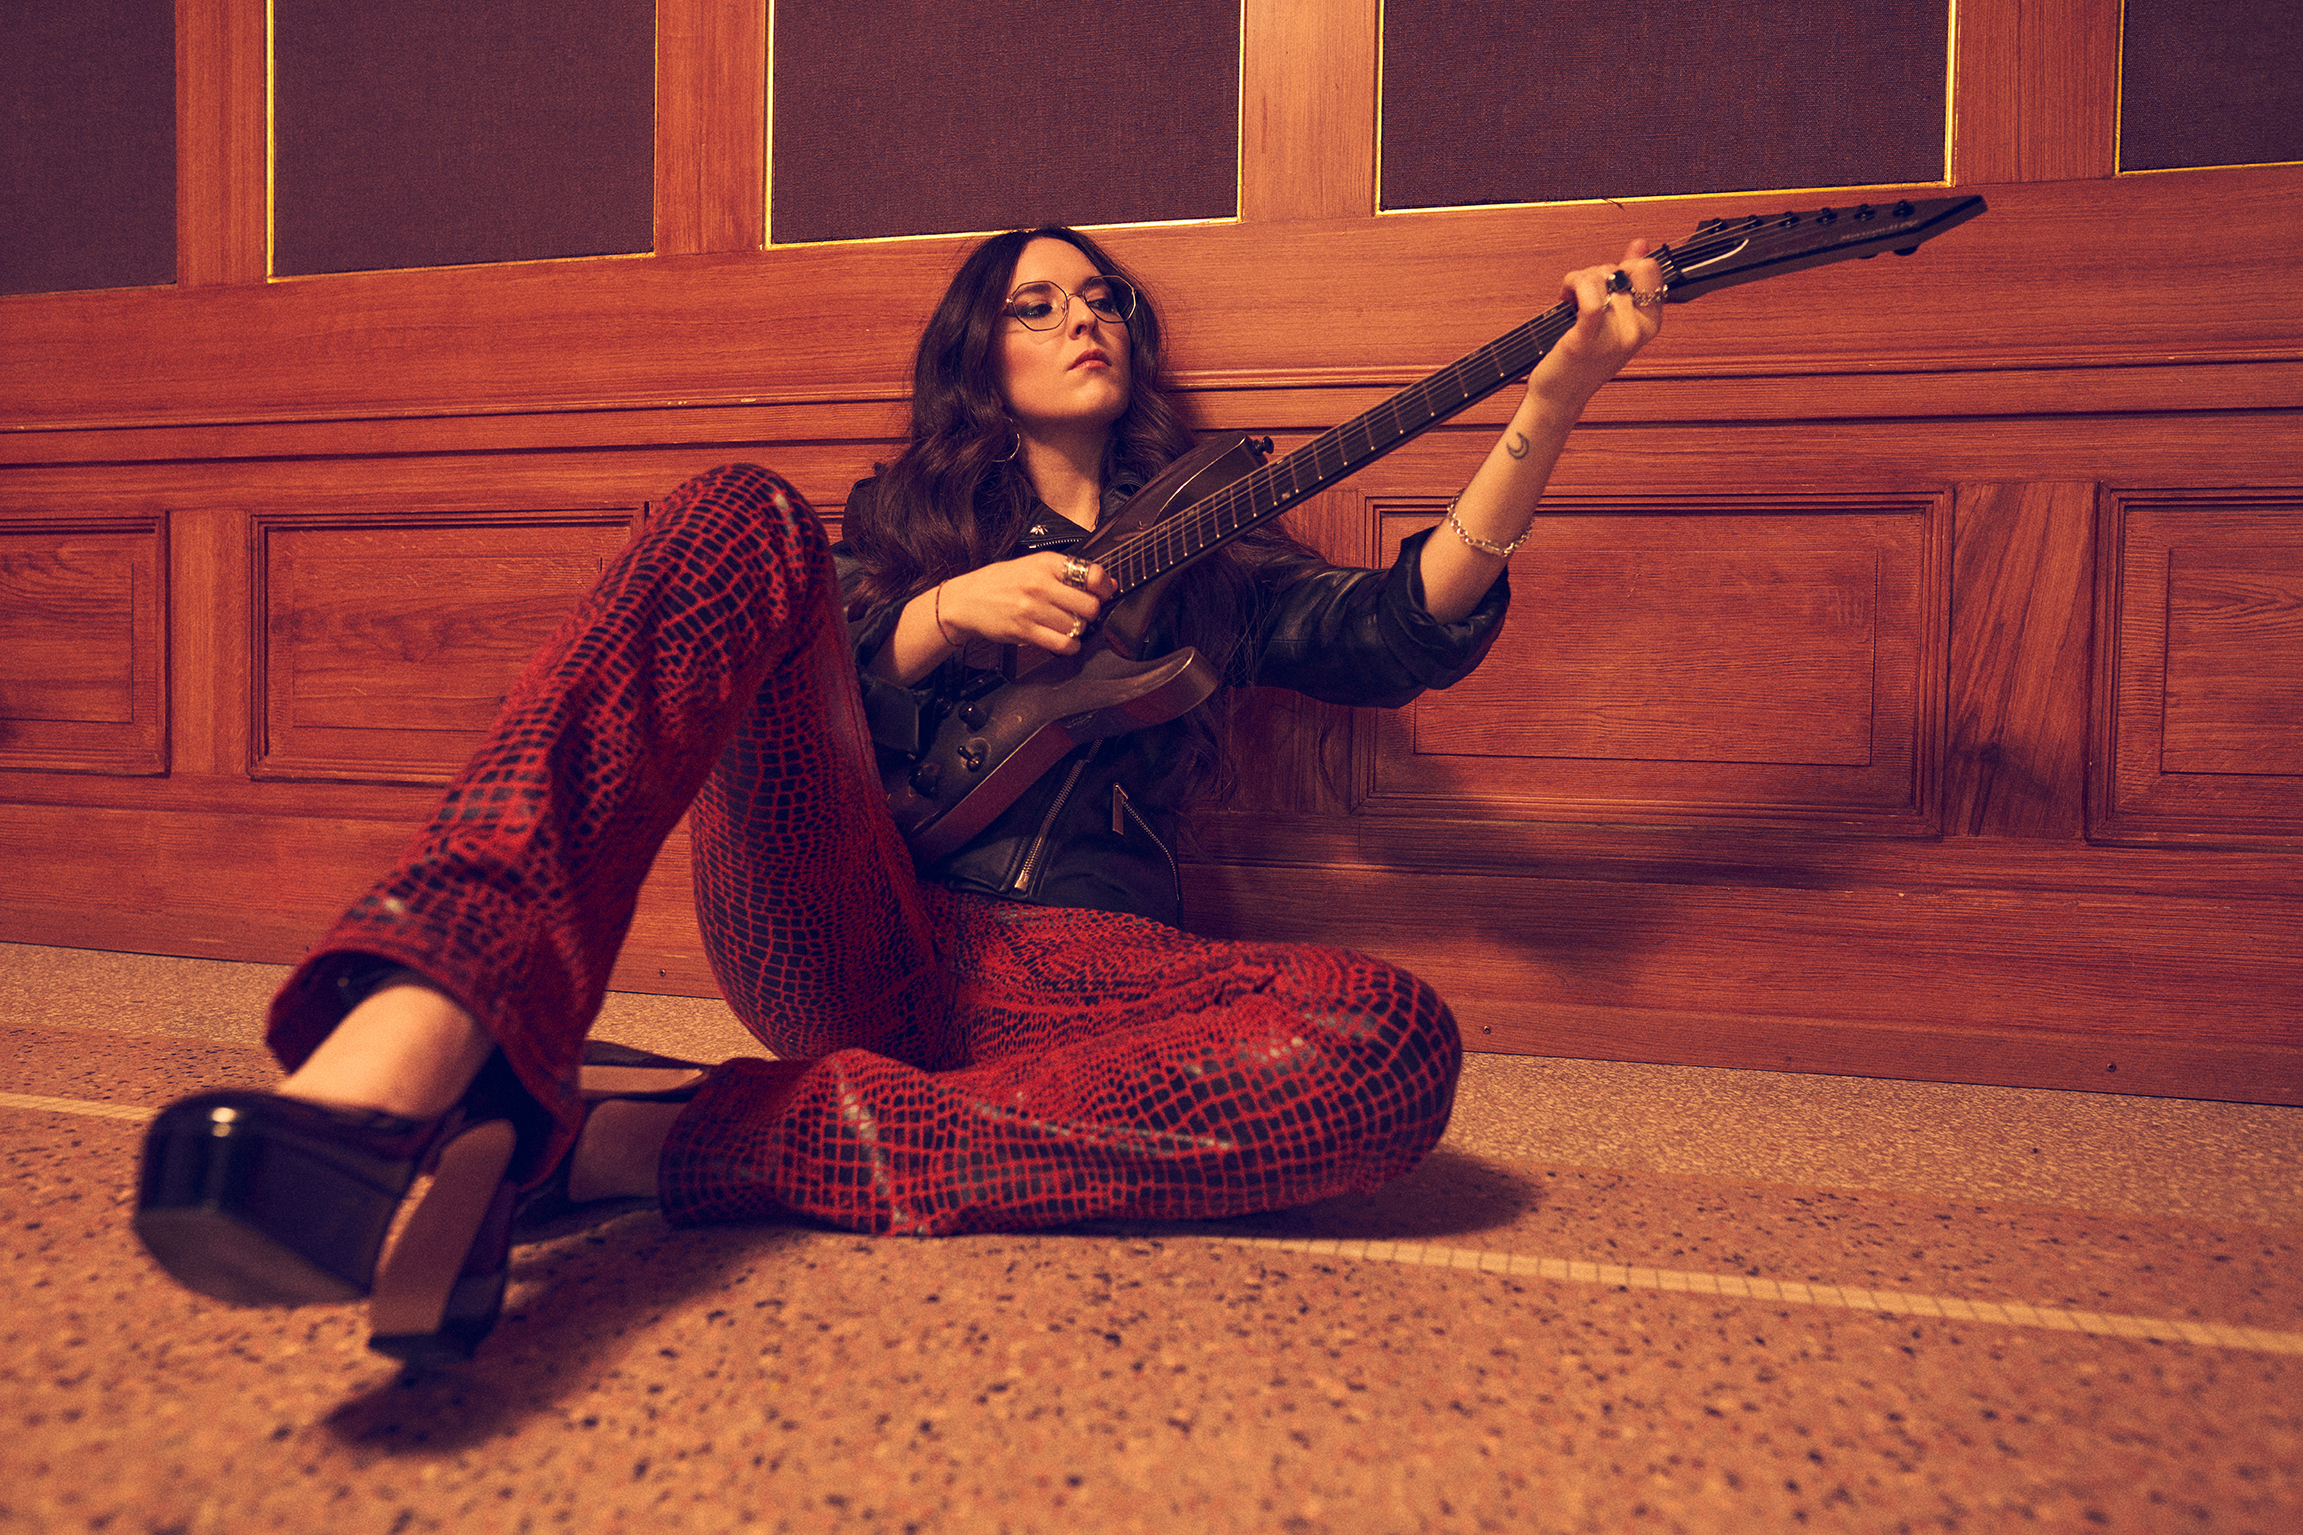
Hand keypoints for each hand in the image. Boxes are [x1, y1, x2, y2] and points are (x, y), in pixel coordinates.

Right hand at [936, 550, 1116, 653]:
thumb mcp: (1032, 565)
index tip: (1103, 593)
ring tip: (1065, 625)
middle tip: (1081, 613)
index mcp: (1046, 563)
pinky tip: (1062, 640)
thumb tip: (1107, 583)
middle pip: (1090, 606)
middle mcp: (1040, 584)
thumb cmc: (1000, 583)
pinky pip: (1062, 644)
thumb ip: (1067, 573)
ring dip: (1077, 630)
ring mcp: (1032, 609)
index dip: (1104, 587)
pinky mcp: (1024, 631)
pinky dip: (1069, 646)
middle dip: (1090, 613)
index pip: (1092, 575)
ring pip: (1077, 627)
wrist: (965, 600)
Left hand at [1527, 237, 1665, 413]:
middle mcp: (1636, 331)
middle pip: (1619, 270)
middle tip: (1582, 294)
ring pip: (1600, 277)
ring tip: (1570, 300)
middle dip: (1596, 274)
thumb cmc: (1584, 360)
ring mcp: (1613, 337)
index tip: (1608, 282)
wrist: (1560, 396)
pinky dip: (1573, 286)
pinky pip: (1589, 297)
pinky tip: (1565, 298)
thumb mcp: (1614, 319)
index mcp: (1649, 324)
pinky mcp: (1586, 341)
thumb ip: (1630, 281)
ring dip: (1579, 280)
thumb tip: (1640, 244)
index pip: (1649, 270)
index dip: (1624, 266)